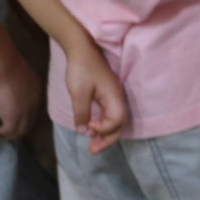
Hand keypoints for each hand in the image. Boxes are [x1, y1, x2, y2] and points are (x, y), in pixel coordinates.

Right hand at [0, 55, 41, 140]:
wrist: (5, 68)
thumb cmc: (8, 67)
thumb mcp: (18, 76)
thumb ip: (17, 85)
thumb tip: (8, 89)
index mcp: (36, 92)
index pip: (33, 109)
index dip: (24, 116)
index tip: (13, 118)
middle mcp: (34, 104)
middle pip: (29, 122)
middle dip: (19, 129)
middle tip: (6, 131)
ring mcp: (25, 112)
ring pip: (21, 130)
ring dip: (10, 134)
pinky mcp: (13, 118)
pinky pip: (10, 132)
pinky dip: (2, 133)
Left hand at [63, 39, 127, 153]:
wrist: (82, 48)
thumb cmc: (81, 69)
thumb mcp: (79, 93)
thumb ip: (82, 114)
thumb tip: (85, 132)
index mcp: (114, 96)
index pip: (117, 121)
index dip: (104, 129)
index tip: (88, 126)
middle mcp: (118, 98)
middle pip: (120, 124)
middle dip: (108, 139)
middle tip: (92, 150)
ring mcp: (114, 96)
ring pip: (116, 120)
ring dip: (106, 134)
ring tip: (92, 144)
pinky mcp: (108, 95)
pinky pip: (111, 115)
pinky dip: (104, 125)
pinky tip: (93, 128)